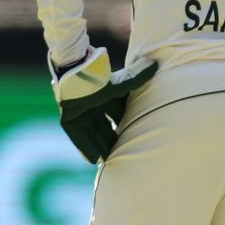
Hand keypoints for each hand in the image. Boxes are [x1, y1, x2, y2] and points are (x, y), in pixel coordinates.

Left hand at [54, 47, 157, 163]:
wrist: (74, 74)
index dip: (125, 125)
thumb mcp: (122, 83)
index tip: (134, 136)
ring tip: (111, 160)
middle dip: (113, 139)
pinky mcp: (68, 120)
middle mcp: (92, 106)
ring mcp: (80, 114)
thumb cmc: (98, 79)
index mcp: (105, 96)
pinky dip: (86, 148)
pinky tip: (94, 160)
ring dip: (101, 146)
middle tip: (123, 153)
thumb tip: (155, 64)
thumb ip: (138, 78)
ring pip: (93, 134)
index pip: (117, 114)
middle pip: (105, 127)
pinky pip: (79, 138)